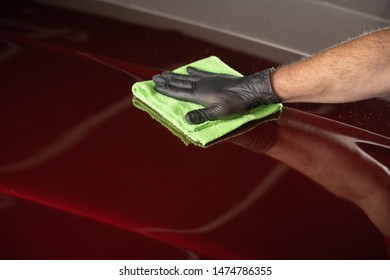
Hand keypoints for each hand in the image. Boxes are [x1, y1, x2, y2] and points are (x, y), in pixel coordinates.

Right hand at [153, 66, 279, 123]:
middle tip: (155, 77)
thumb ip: (202, 115)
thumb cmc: (237, 103)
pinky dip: (193, 71)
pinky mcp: (216, 78)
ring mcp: (208, 80)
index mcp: (199, 95)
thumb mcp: (219, 112)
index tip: (155, 86)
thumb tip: (186, 119)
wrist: (251, 89)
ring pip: (188, 77)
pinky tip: (188, 68)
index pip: (179, 92)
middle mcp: (201, 85)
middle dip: (167, 80)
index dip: (166, 89)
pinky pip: (201, 73)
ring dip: (176, 75)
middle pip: (180, 82)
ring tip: (166, 73)